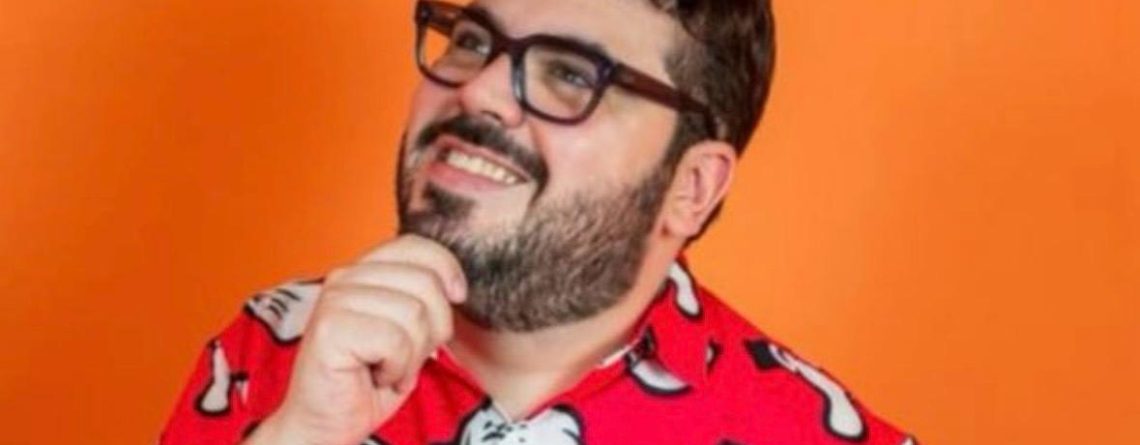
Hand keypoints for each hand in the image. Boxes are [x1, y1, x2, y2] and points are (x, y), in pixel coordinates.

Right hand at [245, 235, 465, 444]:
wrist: (326, 422)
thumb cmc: (369, 378)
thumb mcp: (407, 330)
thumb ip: (423, 298)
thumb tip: (456, 287)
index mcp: (363, 270)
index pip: (416, 246)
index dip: (447, 269)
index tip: (456, 298)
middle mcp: (345, 277)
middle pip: (425, 283)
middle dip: (434, 329)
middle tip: (408, 355)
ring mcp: (335, 300)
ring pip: (414, 314)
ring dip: (412, 355)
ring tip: (388, 367)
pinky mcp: (330, 328)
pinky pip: (395, 341)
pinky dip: (396, 368)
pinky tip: (376, 376)